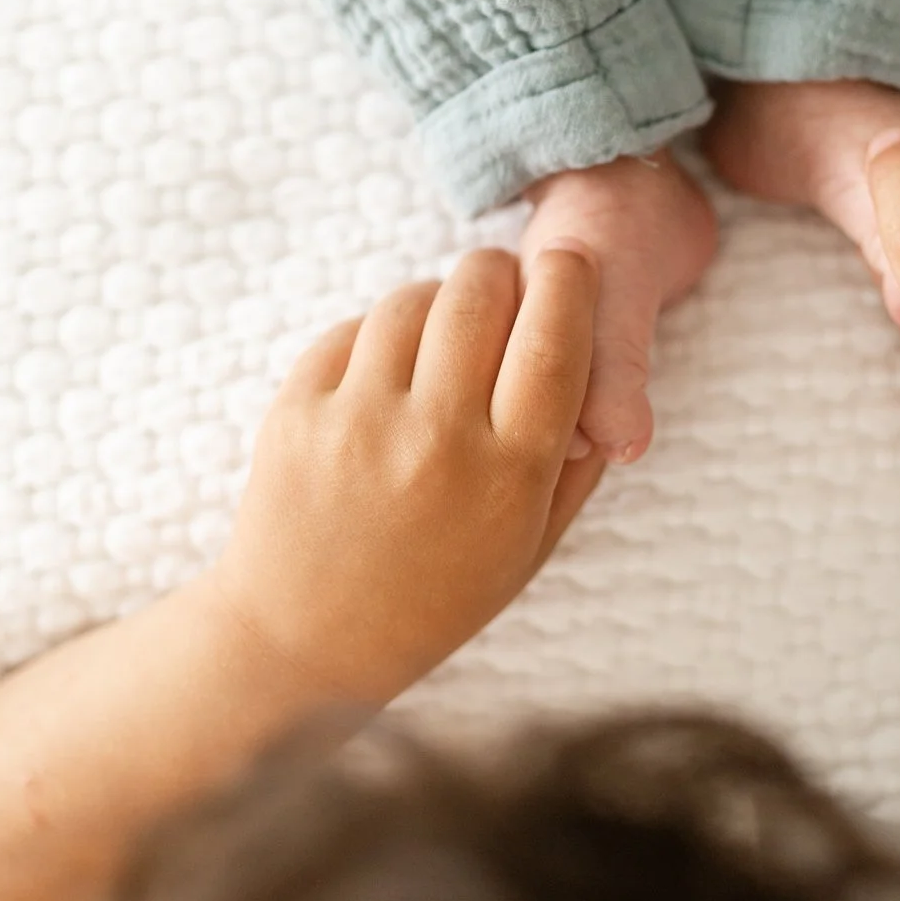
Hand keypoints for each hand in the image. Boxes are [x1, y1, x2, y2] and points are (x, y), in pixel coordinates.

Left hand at [207, 245, 606, 700]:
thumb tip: (602, 378)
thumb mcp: (529, 548)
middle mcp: (436, 440)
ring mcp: (358, 422)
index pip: (554, 337)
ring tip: (445, 337)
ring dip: (440, 300)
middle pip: (481, 290)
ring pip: (413, 299)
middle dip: (502, 275)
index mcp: (509, 475)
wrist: (302, 641)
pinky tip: (390, 372)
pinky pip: (353, 329)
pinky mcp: (296, 411)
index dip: (568, 279)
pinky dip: (379, 335)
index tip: (569, 260)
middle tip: (505, 292)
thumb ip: (577, 464)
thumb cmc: (434, 599)